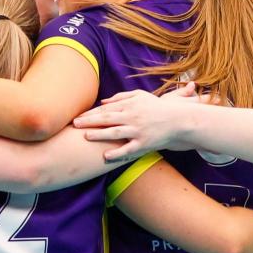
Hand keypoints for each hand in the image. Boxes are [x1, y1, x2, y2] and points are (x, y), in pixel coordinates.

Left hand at [73, 83, 204, 160]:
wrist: (178, 120)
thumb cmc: (156, 107)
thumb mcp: (140, 96)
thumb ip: (121, 97)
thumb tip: (102, 102)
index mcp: (130, 105)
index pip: (106, 109)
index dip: (91, 113)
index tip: (78, 115)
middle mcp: (132, 117)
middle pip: (107, 119)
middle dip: (90, 121)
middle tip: (75, 124)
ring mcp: (138, 131)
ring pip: (115, 132)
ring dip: (100, 134)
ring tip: (86, 136)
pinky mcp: (144, 143)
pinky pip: (128, 149)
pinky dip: (117, 153)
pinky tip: (105, 156)